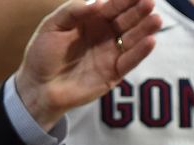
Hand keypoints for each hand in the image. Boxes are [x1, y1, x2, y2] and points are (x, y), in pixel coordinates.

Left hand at [15, 0, 160, 129]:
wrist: (37, 87)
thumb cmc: (42, 55)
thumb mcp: (52, 26)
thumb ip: (72, 12)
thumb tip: (97, 2)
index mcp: (91, 20)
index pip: (112, 6)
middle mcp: (105, 35)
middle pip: (126, 20)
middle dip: (138, 11)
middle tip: (149, 2)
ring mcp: (110, 54)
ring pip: (132, 39)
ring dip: (145, 29)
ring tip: (155, 19)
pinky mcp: (113, 74)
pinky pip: (129, 62)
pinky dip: (140, 52)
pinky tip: (150, 41)